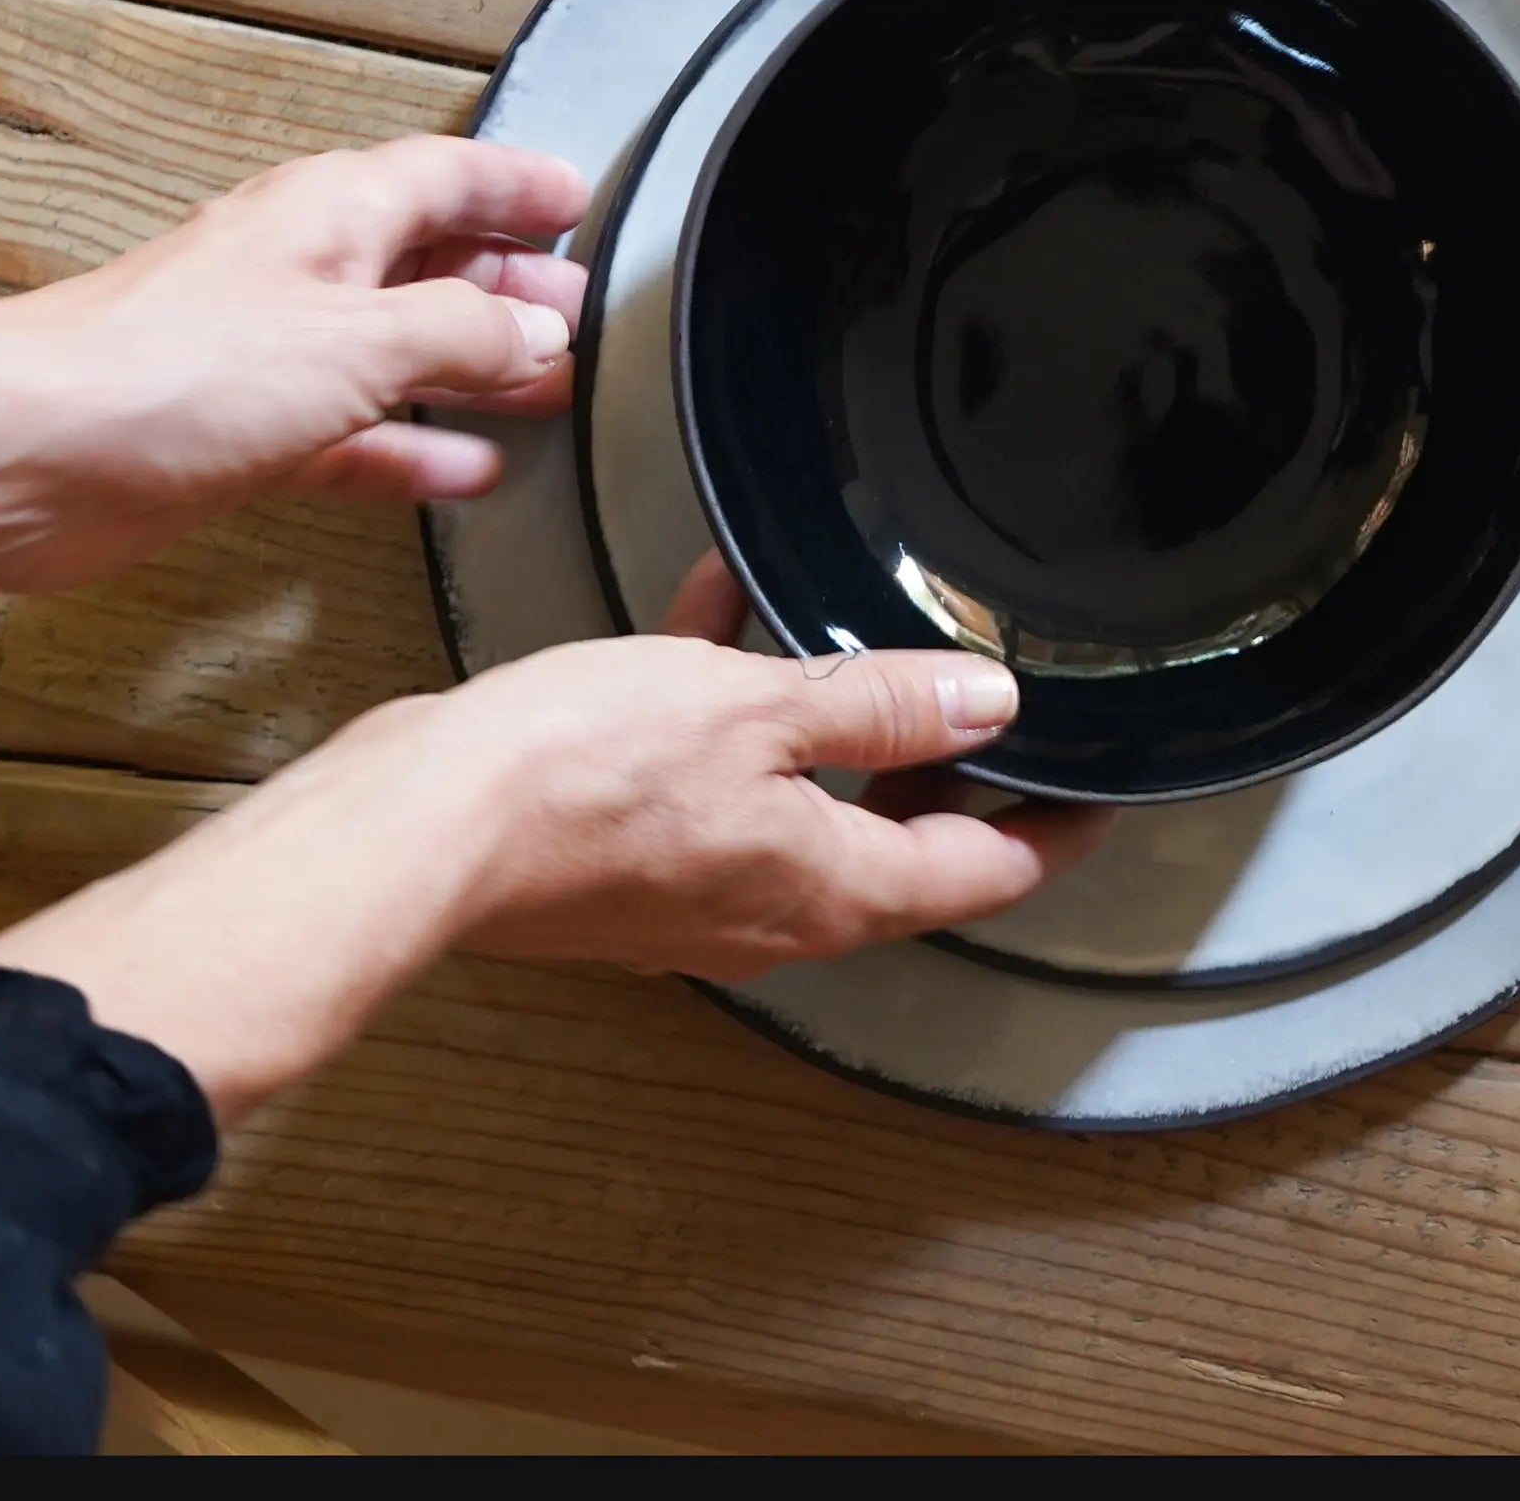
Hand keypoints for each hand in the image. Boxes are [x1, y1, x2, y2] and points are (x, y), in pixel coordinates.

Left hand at [0, 135, 587, 591]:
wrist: (34, 452)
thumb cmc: (161, 368)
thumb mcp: (359, 337)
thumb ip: (465, 332)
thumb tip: (535, 331)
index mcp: (332, 215)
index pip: (448, 174)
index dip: (517, 183)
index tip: (572, 197)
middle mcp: (303, 273)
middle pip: (430, 260)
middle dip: (508, 281)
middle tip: (572, 303)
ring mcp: (276, 355)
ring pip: (401, 349)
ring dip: (473, 367)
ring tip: (541, 382)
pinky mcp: (251, 433)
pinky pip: (361, 433)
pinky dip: (416, 446)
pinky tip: (462, 465)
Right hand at [0, 559, 1105, 1122]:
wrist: (421, 823)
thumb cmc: (574, 778)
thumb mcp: (755, 710)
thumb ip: (879, 707)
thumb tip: (986, 708)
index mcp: (829, 886)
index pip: (988, 870)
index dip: (1055, 828)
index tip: (1098, 792)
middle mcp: (774, 906)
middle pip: (903, 844)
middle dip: (950, 773)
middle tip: (994, 710)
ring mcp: (701, 886)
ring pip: (807, 800)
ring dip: (837, 723)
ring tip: (854, 636)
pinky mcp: (635, 852)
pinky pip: (718, 774)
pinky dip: (736, 706)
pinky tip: (719, 613)